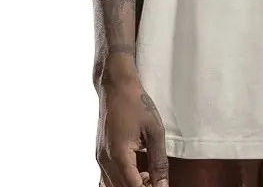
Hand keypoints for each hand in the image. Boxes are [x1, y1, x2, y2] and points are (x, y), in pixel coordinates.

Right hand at [96, 59, 168, 186]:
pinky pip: (107, 177)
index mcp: (119, 155)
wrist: (116, 86)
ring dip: (130, 186)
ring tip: (149, 178)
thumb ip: (159, 161)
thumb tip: (163, 185)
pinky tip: (137, 173)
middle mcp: (105, 160)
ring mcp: (100, 158)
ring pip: (112, 186)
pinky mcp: (100, 154)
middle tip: (156, 182)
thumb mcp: (155, 131)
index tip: (159, 186)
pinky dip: (121, 181)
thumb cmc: (136, 103)